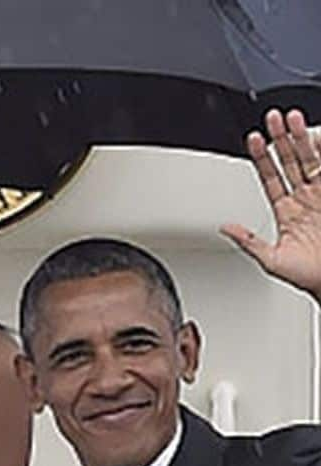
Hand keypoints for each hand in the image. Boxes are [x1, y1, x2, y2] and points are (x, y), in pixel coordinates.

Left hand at [222, 108, 320, 301]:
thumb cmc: (307, 276)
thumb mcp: (270, 260)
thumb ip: (248, 241)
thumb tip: (224, 228)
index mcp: (286, 213)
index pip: (271, 178)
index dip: (262, 159)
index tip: (253, 139)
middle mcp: (305, 200)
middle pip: (290, 162)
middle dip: (281, 139)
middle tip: (273, 118)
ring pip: (310, 160)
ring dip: (301, 139)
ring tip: (292, 119)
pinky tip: (318, 137)